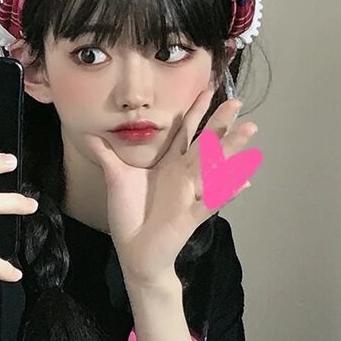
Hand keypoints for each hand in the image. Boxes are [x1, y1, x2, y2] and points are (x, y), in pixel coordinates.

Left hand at [83, 89, 261, 285]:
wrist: (134, 251)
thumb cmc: (129, 215)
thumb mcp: (116, 179)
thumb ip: (106, 155)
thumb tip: (90, 134)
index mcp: (168, 165)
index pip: (184, 132)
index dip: (195, 112)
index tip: (207, 89)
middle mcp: (182, 176)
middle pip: (204, 143)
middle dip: (219, 123)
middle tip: (237, 100)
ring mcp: (189, 195)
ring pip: (213, 167)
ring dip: (231, 149)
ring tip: (249, 130)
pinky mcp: (188, 217)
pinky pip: (210, 203)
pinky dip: (225, 194)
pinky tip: (243, 182)